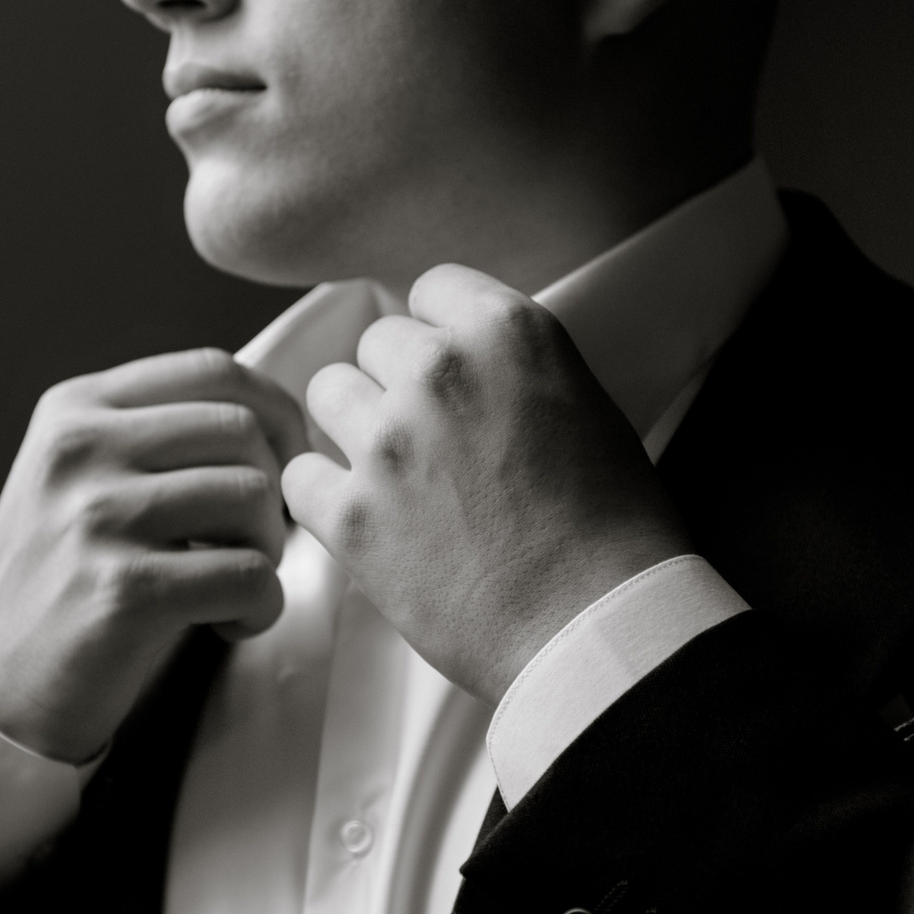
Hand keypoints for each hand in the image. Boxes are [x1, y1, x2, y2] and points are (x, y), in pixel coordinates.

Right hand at [0, 348, 306, 761]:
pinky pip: (249, 575)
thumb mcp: (80, 477)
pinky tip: (227, 623)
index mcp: (73, 410)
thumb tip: (277, 417)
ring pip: (252, 497)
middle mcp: (79, 450)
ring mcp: (96, 518)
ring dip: (269, 551)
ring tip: (233, 584)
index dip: (276, 411)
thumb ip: (155, 433)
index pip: (211, 369)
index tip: (288, 458)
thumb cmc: (65, 579)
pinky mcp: (124, 590)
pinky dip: (260, 606)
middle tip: (254, 542)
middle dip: (273, 490)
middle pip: (241, 431)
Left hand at [282, 265, 689, 704]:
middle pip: (377, 342)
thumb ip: (517, 372)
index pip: (433, 288)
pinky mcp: (350, 515)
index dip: (439, 334)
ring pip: (328, 393)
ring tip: (392, 477)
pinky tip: (363, 521)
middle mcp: (441, 371)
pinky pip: (299, 476)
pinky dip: (324, 498)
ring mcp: (389, 441)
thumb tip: (476, 371)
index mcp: (509, 334)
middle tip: (430, 440)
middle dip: (397, 384)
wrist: (599, 625)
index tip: (449, 373)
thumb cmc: (614, 529)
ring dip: (354, 429)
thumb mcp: (587, 408)